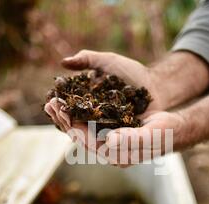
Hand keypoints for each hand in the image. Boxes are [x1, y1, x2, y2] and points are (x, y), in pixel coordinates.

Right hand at [44, 50, 162, 131]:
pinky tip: (85, 136)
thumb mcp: (109, 61)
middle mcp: (94, 117)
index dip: (59, 108)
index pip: (68, 110)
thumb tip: (63, 62)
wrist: (157, 85)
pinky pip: (104, 139)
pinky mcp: (119, 136)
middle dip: (63, 119)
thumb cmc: (132, 72)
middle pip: (74, 124)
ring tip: (68, 124)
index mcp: (88, 102)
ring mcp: (106, 128)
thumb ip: (87, 59)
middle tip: (55, 112)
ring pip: (86, 134)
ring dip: (75, 130)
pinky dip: (95, 138)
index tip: (51, 102)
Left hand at [62, 111, 185, 166]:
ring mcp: (110, 144)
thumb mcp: (150, 134)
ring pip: (83, 130)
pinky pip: (90, 125)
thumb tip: (109, 140)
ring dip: (68, 117)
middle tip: (49, 103)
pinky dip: (79, 114)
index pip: (86, 141)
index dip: (70, 125)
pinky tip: (70, 105)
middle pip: (80, 136)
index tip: (59, 109)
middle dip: (64, 120)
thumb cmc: (165, 132)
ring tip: (53, 103)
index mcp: (116, 155)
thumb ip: (131, 139)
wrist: (175, 130)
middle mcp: (109, 152)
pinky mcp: (111, 134)